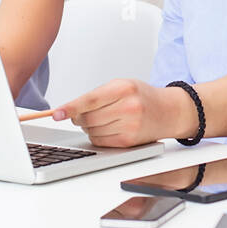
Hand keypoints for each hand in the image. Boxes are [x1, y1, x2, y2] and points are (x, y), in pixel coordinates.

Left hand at [50, 78, 194, 146]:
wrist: (170, 111)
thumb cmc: (143, 97)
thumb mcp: (123, 85)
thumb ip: (97, 95)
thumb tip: (70, 111)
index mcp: (124, 88)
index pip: (90, 100)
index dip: (71, 108)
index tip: (57, 113)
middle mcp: (128, 107)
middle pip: (88, 118)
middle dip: (80, 117)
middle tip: (83, 113)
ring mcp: (130, 126)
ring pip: (92, 130)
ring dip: (89, 127)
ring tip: (103, 119)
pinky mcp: (129, 142)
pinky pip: (100, 141)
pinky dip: (97, 136)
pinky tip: (107, 128)